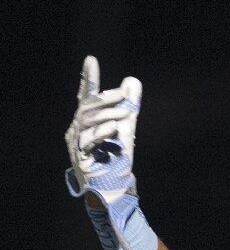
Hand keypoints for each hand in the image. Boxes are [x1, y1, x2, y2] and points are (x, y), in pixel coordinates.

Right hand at [64, 56, 142, 249]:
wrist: (113, 190)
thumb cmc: (116, 159)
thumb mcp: (126, 129)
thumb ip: (129, 107)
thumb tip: (133, 81)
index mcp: (87, 122)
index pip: (86, 96)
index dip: (89, 79)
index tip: (91, 60)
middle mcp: (77, 130)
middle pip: (87, 107)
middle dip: (106, 98)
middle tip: (124, 95)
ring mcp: (76, 144)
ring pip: (87, 121)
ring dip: (108, 114)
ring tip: (125, 115)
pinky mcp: (80, 157)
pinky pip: (88, 140)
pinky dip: (102, 132)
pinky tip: (115, 128)